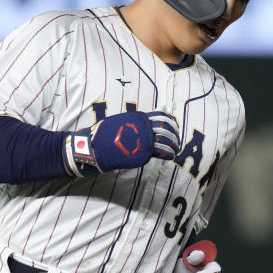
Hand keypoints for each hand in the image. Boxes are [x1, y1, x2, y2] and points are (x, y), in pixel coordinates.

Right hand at [63, 111, 179, 176]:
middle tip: (178, 140)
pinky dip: (168, 153)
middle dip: (175, 134)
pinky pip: (161, 151)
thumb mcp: (120, 122)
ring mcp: (143, 139)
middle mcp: (143, 126)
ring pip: (166, 140)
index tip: (175, 127)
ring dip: (174, 144)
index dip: (171, 121)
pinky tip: (170, 155)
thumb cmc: (104, 136)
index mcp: (138, 118)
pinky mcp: (142, 151)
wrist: (94, 146)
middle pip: (167, 128)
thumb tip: (141, 124)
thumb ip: (132, 123)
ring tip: (176, 149)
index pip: (161, 116)